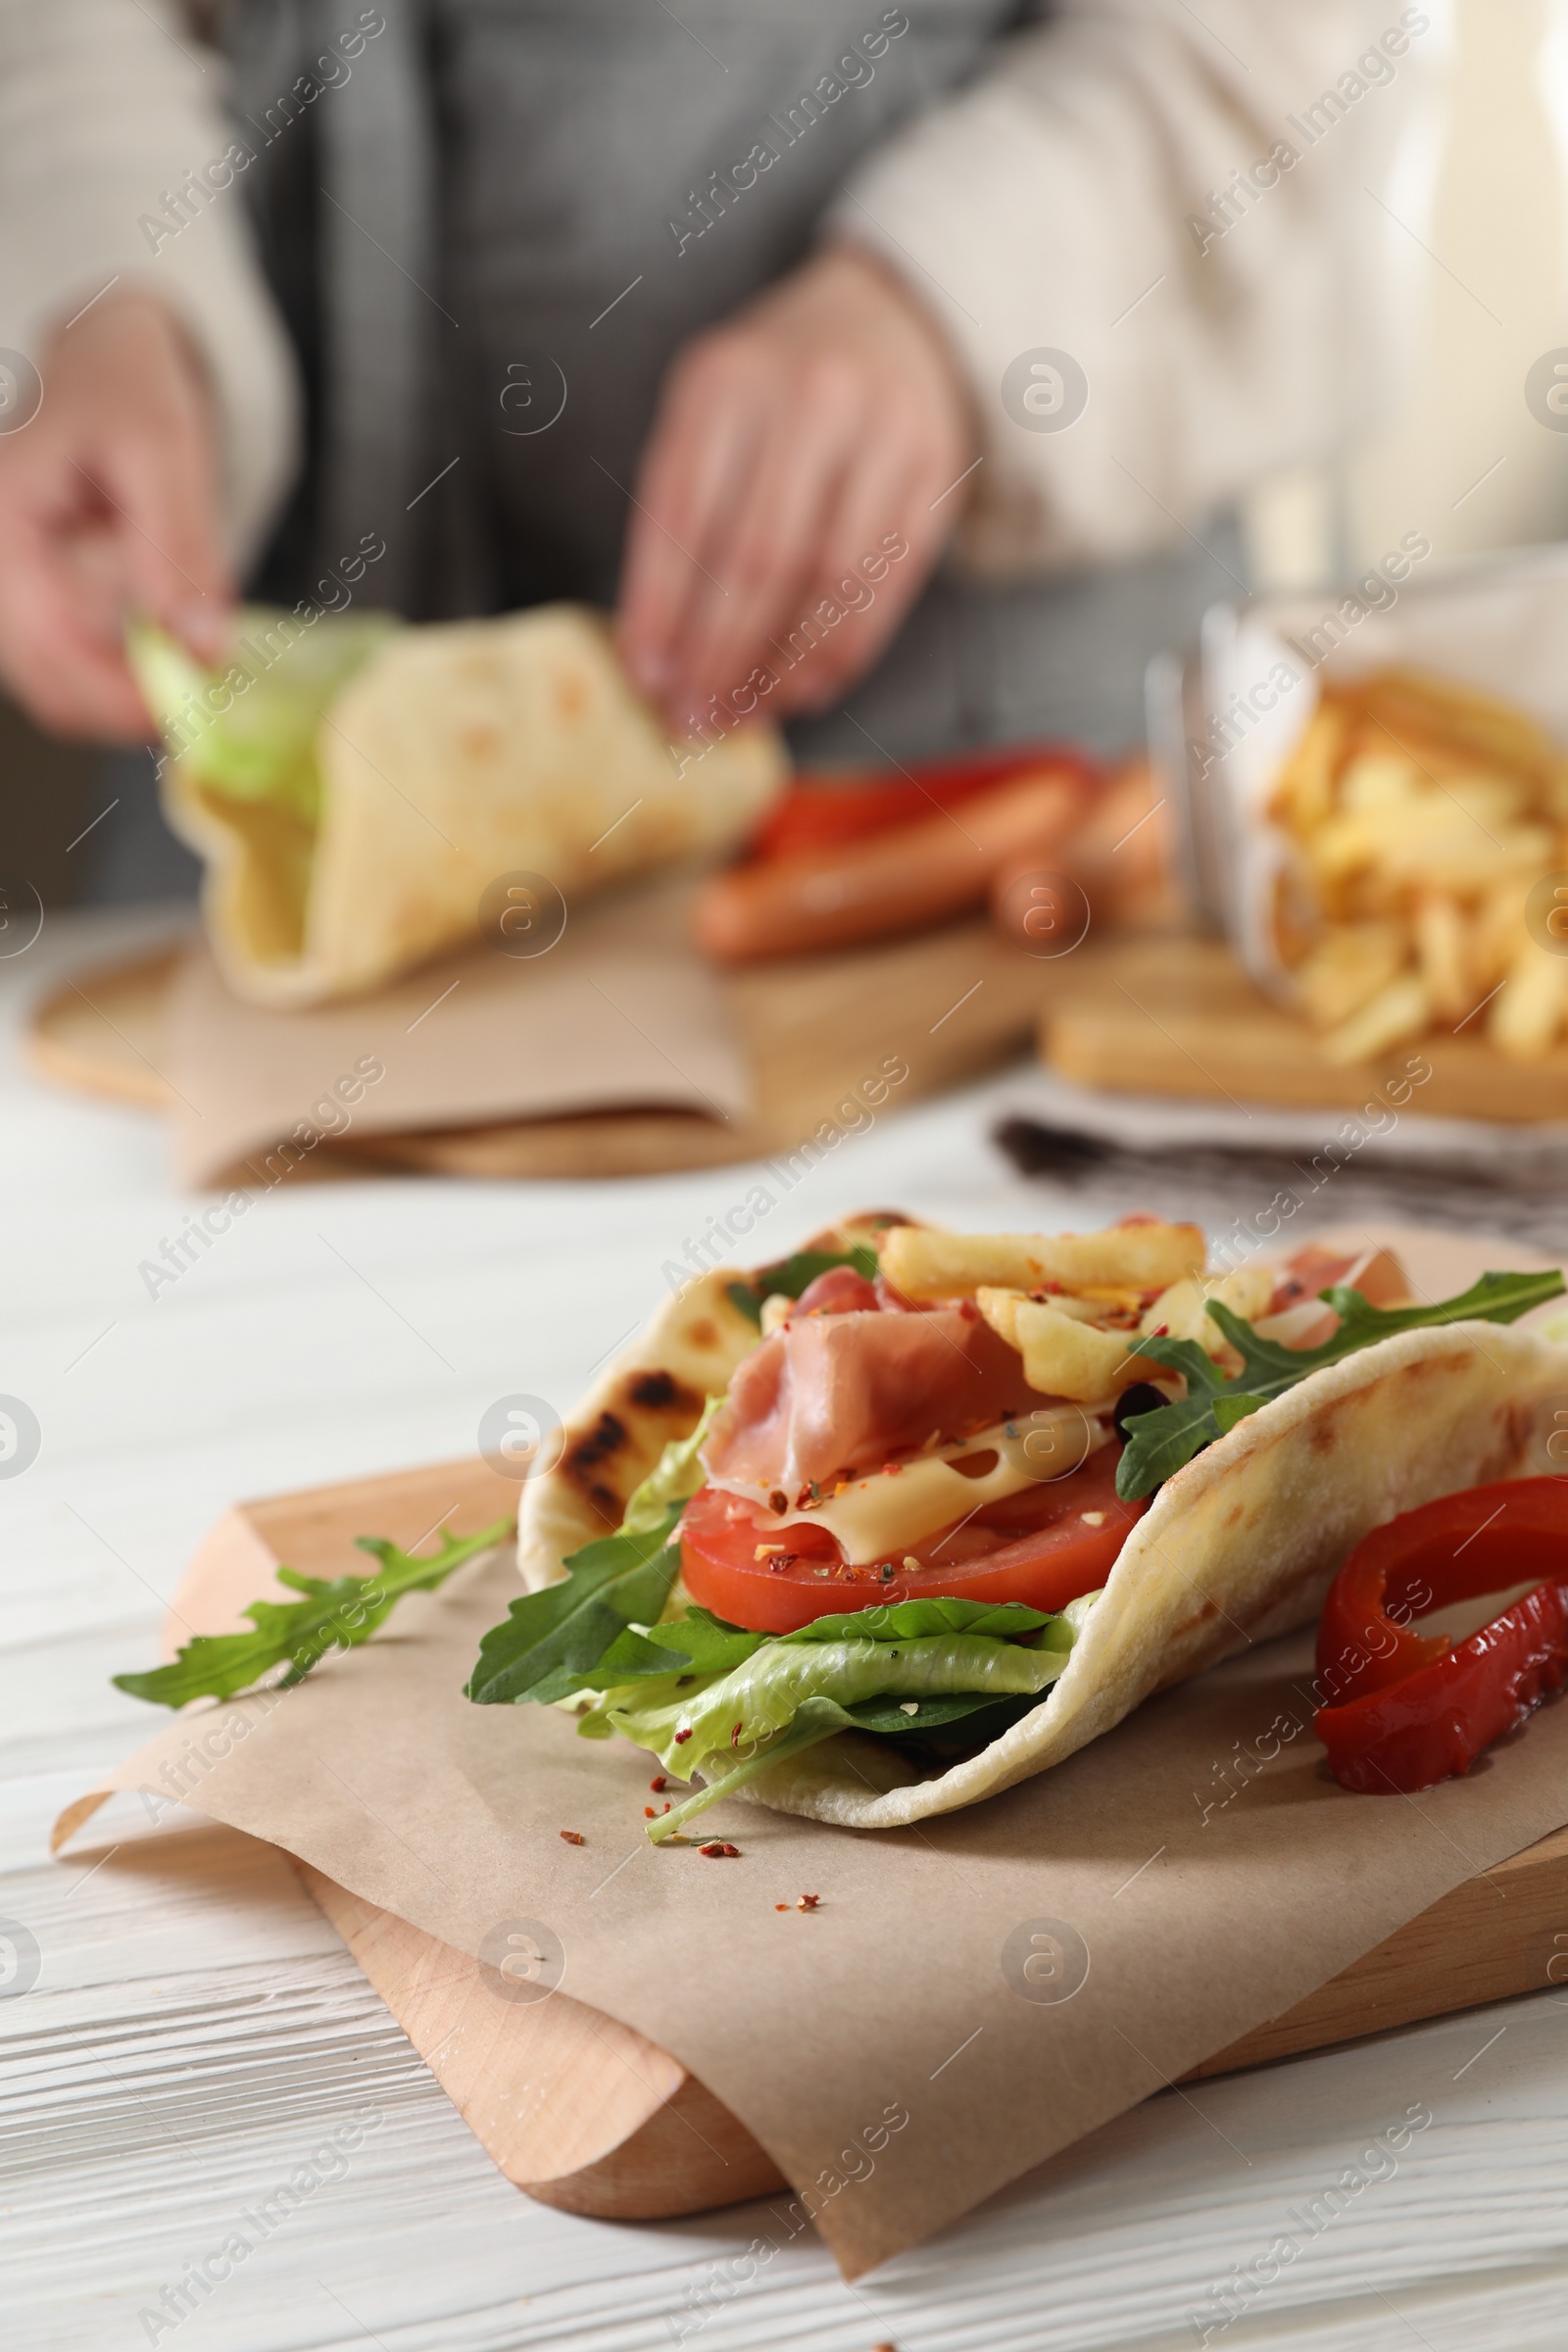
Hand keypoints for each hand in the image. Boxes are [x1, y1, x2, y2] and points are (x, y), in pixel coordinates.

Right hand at [0, 292, 229, 740]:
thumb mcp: (161, 447)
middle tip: (209, 704)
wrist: (110, 370)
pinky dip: (130, 684)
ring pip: (65, 692)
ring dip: (131, 704)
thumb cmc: (125, 390)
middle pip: (50, 688)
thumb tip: (201, 641)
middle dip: (128, 712)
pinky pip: (81, 672)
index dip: (116, 696)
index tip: (189, 710)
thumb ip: (177, 544)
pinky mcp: (48, 608)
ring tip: (200, 678)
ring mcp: (19, 596)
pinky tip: (178, 662)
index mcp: (3, 528)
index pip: (46, 647)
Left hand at [617, 243, 973, 734]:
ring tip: (747, 715)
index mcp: (728, 379)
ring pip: (826, 584)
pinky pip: (883, 587)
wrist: (894, 320)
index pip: (682, 517)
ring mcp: (881, 434)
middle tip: (695, 719)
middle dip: (719, 655)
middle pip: (756, 559)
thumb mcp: (712, 412)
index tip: (647, 680)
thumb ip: (683, 507)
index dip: (661, 610)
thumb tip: (658, 652)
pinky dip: (840, 654)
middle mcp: (808, 398)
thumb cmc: (777, 388)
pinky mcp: (933, 475)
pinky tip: (806, 690)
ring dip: (781, 668)